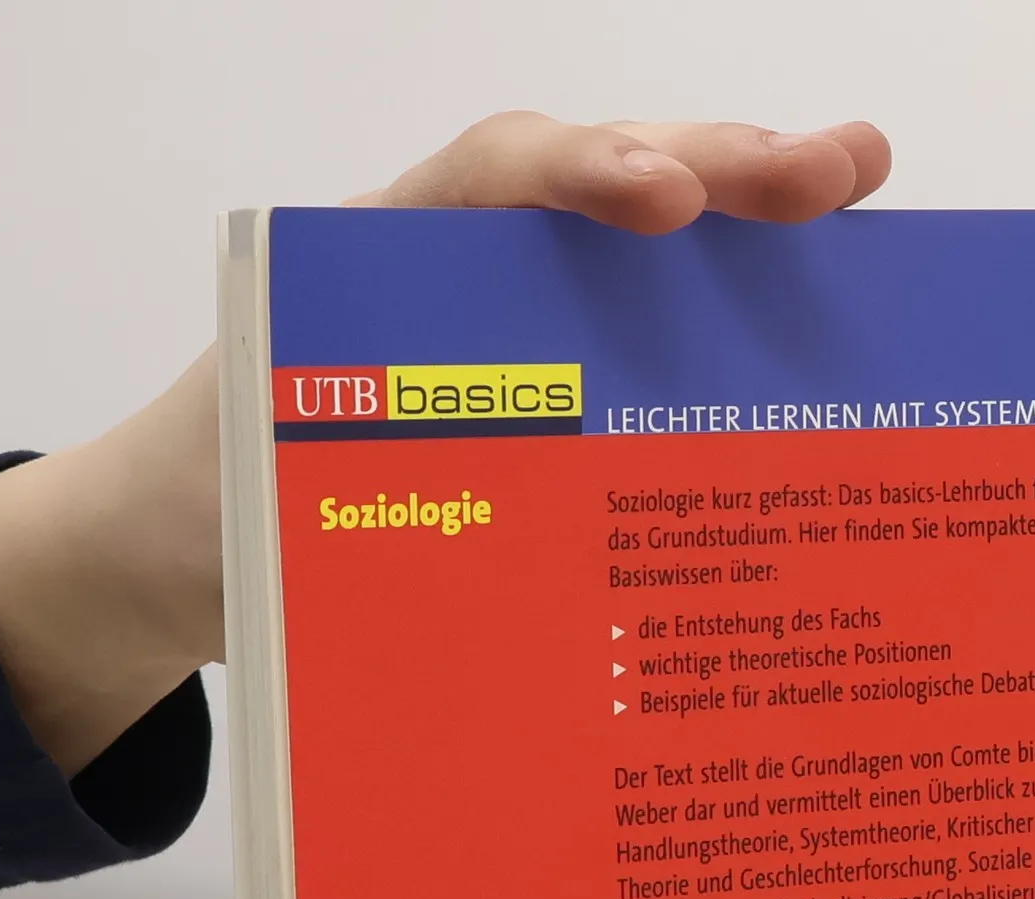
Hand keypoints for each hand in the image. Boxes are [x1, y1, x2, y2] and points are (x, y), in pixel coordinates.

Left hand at [0, 114, 891, 776]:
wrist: (177, 543)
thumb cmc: (212, 516)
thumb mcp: (256, 513)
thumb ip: (344, 515)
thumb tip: (481, 592)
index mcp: (379, 273)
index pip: (491, 183)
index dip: (583, 179)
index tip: (666, 206)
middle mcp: (460, 275)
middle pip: (598, 189)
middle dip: (721, 169)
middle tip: (840, 173)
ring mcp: (510, 326)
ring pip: (639, 254)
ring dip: (748, 229)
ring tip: (857, 196)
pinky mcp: (544, 385)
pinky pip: (640, 337)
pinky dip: (724, 320)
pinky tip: (809, 319)